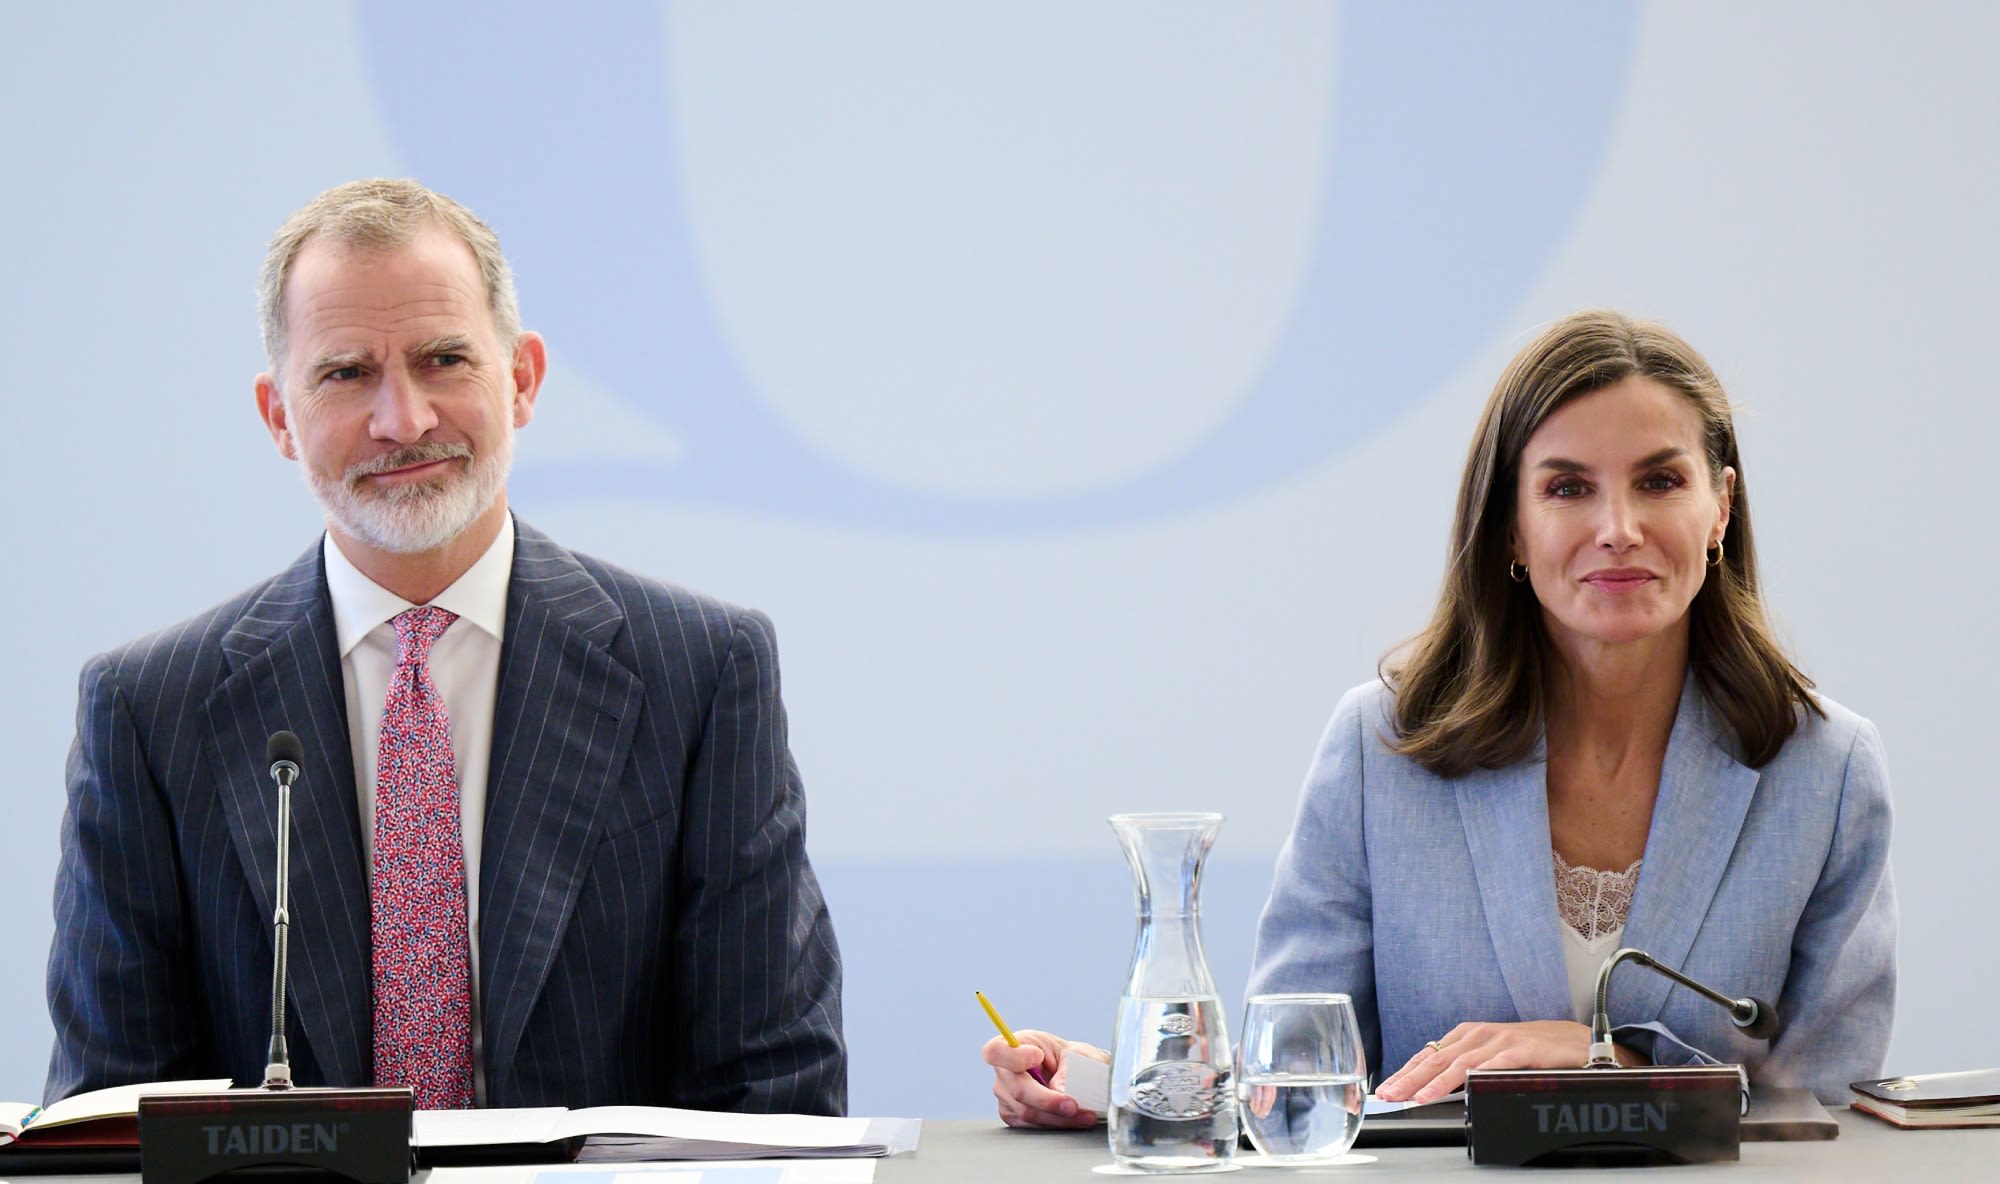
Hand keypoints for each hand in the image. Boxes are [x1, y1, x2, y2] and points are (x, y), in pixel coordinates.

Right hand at [984, 1030, 1108, 1128]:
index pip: (996, 1050)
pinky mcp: (1013, 1114)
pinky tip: (1073, 1120)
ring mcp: (1006, 1094)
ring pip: (1027, 1112)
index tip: (1037, 1057)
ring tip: (1084, 1116)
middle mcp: (1005, 1070)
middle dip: (1048, 1101)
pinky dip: (1055, 1125)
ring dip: (1058, 1118)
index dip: (1013, 1056)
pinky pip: (1031, 1125)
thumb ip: (1069, 1069)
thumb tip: (1059, 1092)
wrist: (1078, 1075)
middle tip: (1073, 1105)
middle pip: (1017, 1089)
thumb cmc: (1074, 1058)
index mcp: (1016, 1044)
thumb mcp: (1079, 1054)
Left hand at [1375, 1021, 1636, 1102]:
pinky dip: (1480, 1072)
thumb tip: (1433, 1089)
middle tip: (1389, 1094)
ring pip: (1462, 1061)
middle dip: (1410, 1077)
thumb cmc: (1532, 1052)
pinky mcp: (1526, 1049)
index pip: (1429, 1054)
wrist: (1577, 1042)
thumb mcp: (1492, 1058)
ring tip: (1418, 1096)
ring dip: (1437, 1080)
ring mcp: (1502, 1040)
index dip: (1406, 1071)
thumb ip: (1466, 1069)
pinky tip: (1466, 1084)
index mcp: (1468, 1036)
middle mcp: (1481, 1034)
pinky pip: (1498, 1062)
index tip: (1385, 1089)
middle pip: (1438, 1057)